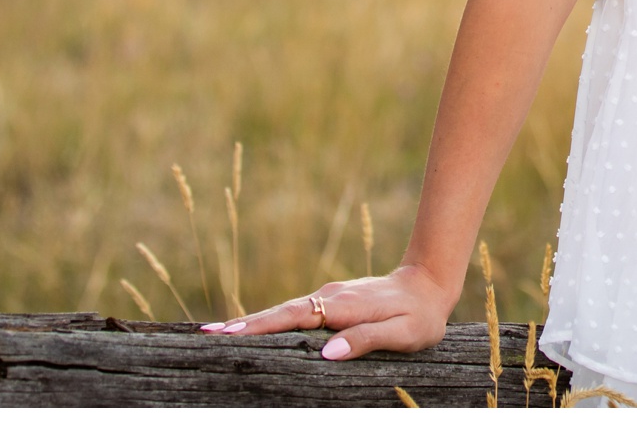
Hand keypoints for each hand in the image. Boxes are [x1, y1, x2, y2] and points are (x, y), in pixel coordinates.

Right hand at [198, 263, 455, 358]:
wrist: (429, 283)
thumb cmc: (420, 315)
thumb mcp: (404, 333)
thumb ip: (368, 339)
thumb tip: (328, 354)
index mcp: (344, 306)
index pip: (295, 318)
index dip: (262, 326)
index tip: (230, 333)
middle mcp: (330, 298)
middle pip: (280, 313)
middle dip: (244, 325)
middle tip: (207, 336)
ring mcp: (328, 298)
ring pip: (284, 312)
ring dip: (252, 323)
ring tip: (217, 335)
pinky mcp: (330, 302)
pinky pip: (294, 313)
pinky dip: (270, 321)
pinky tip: (252, 330)